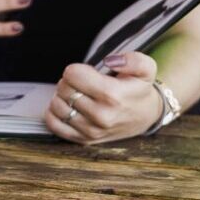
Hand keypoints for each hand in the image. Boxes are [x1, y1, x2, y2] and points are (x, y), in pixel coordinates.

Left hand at [43, 52, 163, 145]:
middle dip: (70, 81)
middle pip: (63, 88)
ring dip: (62, 96)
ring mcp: (91, 130)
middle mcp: (101, 116)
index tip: (88, 73)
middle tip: (83, 84)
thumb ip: (132, 60)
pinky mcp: (83, 140)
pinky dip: (54, 113)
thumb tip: (110, 61)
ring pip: (56, 105)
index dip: (77, 69)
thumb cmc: (139, 91)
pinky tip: (68, 107)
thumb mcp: (146, 69)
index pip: (73, 74)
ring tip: (77, 95)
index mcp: (113, 95)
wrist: (145, 117)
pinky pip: (54, 124)